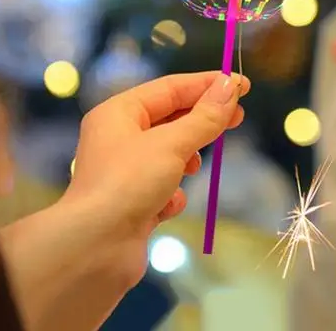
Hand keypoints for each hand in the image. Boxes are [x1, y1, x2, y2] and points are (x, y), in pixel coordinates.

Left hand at [0, 72, 249, 330]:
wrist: (93, 251)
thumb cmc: (129, 184)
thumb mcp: (172, 144)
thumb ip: (205, 116)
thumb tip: (231, 85)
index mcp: (118, 113)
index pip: (170, 88)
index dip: (207, 84)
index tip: (242, 85)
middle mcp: (117, 138)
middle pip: (169, 118)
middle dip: (201, 121)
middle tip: (238, 118)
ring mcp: (123, 173)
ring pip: (167, 153)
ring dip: (186, 159)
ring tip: (194, 166)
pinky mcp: (130, 205)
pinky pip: (161, 188)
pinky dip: (171, 194)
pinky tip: (170, 204)